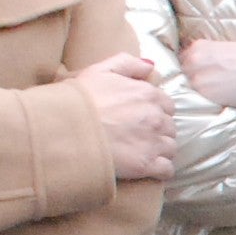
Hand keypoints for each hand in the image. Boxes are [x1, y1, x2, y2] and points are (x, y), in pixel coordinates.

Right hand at [75, 53, 177, 184]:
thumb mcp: (99, 70)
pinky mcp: (147, 165)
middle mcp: (155, 117)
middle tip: (139, 136)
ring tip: (143, 152)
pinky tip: (150, 169)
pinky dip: (161, 170)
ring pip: (170, 147)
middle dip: (158, 131)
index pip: (166, 105)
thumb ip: (127, 64)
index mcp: (147, 94)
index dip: (155, 111)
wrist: (65, 130)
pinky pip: (167, 169)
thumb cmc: (78, 99)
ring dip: (161, 150)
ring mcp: (153, 142)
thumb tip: (149, 66)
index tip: (141, 118)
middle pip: (169, 126)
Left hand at [180, 38, 235, 109]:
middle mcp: (193, 62)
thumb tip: (201, 66)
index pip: (183, 58)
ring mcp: (198, 80)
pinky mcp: (206, 97)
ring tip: (219, 89)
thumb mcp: (226, 48)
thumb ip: (208, 55)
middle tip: (212, 81)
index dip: (193, 66)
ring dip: (201, 89)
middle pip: (184, 73)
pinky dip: (208, 98)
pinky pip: (200, 99)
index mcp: (199, 47)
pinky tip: (222, 95)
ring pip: (191, 87)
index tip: (203, 70)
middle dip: (194, 77)